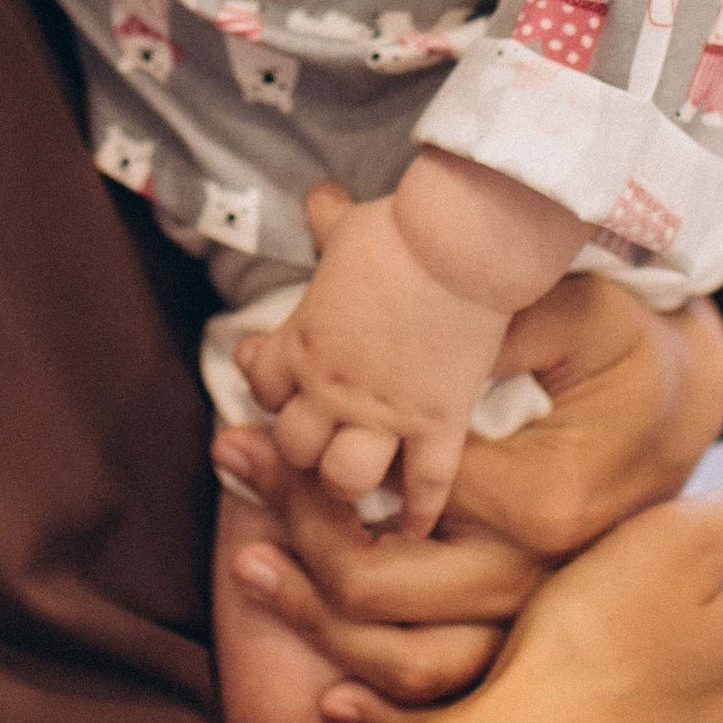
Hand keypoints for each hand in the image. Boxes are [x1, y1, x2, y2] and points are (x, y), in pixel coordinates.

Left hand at [218, 208, 722, 722]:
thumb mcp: (570, 313)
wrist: (688, 410)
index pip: (392, 498)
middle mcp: (541, 579)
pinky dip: (385, 709)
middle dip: (291, 528)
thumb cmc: (624, 351)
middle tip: (233, 464)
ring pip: (408, 661)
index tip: (248, 424)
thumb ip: (479, 325)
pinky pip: (454, 700)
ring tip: (247, 562)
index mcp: (545, 502)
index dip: (308, 466)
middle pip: (380, 587)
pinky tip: (325, 696)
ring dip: (313, 617)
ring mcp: (541, 625)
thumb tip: (378, 301)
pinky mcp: (539, 650)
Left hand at [237, 189, 508, 533]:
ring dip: (346, 485)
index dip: (272, 391)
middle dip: (301, 450)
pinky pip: (424, 485)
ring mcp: (384, 413)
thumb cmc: (402, 229)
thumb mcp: (350, 224)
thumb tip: (318, 194)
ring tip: (356, 487)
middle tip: (319, 447)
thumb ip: (329, 222)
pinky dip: (418, 511)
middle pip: (294, 446)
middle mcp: (332, 387)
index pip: (263, 386)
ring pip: (344, 479)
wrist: (459, 245)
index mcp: (303, 340)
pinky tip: (414, 527)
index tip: (286, 391)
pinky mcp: (437, 424)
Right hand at [454, 442, 722, 722]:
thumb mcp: (686, 537)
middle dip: (667, 594)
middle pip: (716, 620)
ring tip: (572, 631)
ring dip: (634, 647)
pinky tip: (558, 683)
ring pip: (672, 672)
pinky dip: (602, 697)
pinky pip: (628, 719)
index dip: (694, 536)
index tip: (639, 541)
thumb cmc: (593, 645)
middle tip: (600, 580)